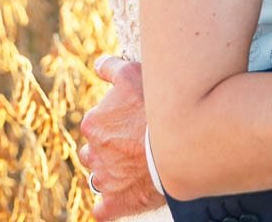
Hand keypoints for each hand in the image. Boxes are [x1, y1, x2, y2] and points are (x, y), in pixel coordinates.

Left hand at [79, 56, 165, 219]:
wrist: (179, 141)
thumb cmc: (157, 105)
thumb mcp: (133, 74)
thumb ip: (111, 68)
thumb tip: (99, 65)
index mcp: (93, 124)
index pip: (96, 124)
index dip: (114, 123)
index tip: (132, 123)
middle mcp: (93, 152)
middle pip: (94, 152)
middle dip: (108, 150)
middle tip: (134, 145)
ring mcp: (104, 180)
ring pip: (99, 178)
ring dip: (110, 175)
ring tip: (133, 170)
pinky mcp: (116, 202)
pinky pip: (104, 210)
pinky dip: (110, 205)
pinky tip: (121, 198)